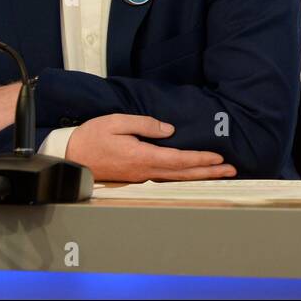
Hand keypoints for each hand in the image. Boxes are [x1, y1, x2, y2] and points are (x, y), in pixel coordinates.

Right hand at [65, 114, 236, 181]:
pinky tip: (193, 175)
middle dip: (208, 172)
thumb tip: (168, 129)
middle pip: (182, 173)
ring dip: (199, 176)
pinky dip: (183, 177)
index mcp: (141, 156)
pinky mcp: (136, 176)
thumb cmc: (91, 137)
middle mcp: (144, 171)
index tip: (218, 158)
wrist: (69, 155)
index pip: (178, 160)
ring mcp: (140, 176)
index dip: (200, 159)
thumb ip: (145, 124)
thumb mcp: (117, 121)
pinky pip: (165, 179)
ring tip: (219, 173)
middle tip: (231, 170)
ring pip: (176, 178)